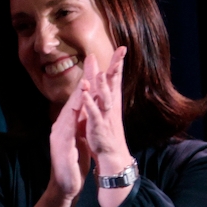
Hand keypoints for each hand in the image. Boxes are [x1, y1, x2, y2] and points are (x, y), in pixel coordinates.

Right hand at [47, 80, 85, 201]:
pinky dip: (72, 116)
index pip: (78, 101)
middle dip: (83, 82)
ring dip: (78, 96)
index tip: (97, 68)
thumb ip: (80, 126)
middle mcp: (60, 126)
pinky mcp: (60, 144)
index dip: (87, 84)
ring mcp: (58, 134)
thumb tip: (85, 113)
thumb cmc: (74, 163)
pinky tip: (77, 108)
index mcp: (67, 124)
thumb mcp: (79, 140)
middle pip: (73, 100)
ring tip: (86, 82)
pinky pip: (67, 127)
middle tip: (91, 64)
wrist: (65, 185)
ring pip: (69, 111)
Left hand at [80, 46, 129, 171]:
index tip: (122, 48)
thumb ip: (101, 97)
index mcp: (110, 103)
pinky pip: (94, 115)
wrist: (110, 157)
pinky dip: (89, 104)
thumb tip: (99, 80)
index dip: (117, 65)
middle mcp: (110, 108)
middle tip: (121, 51)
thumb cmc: (105, 134)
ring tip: (100, 72)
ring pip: (105, 98)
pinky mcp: (99, 129)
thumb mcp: (102, 112)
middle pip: (114, 85)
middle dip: (116, 68)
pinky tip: (85, 95)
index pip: (114, 80)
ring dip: (102, 86)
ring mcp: (105, 118)